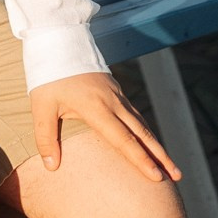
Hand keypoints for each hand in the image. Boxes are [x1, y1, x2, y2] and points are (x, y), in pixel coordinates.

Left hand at [30, 72, 180, 181]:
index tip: (157, 177)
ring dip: (157, 145)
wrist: (59, 39)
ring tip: (170, 165)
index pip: (124, 140)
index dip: (141, 160)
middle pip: (142, 134)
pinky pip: (136, 115)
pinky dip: (146, 131)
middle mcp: (113, 103)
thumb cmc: (48, 74)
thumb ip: (45, 138)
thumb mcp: (41, 106)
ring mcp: (117, 95)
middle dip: (161, 156)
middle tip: (177, 176)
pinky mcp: (116, 90)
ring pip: (142, 124)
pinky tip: (150, 141)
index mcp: (97, 108)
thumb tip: (51, 167)